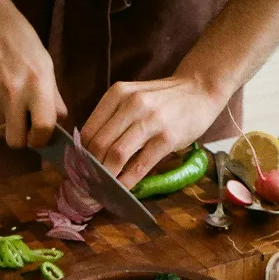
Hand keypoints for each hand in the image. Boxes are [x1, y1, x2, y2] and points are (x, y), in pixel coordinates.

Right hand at [0, 0, 66, 147]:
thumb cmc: (24, 46)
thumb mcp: (47, 67)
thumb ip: (54, 100)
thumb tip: (57, 127)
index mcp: (38, 85)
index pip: (42, 128)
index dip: (42, 140)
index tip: (40, 137)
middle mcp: (14, 93)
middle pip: (15, 141)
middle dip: (21, 138)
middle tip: (24, 126)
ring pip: (0, 130)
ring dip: (7, 123)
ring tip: (10, 103)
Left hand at [80, 76, 223, 187]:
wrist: (200, 89)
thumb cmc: (163, 99)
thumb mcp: (133, 97)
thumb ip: (113, 118)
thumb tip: (89, 151)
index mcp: (117, 94)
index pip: (88, 131)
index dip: (80, 155)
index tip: (78, 170)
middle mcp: (131, 105)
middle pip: (99, 145)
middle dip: (90, 169)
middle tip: (87, 185)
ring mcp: (151, 121)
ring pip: (116, 155)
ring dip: (106, 177)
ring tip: (101, 189)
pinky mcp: (167, 138)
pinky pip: (140, 165)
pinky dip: (127, 181)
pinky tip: (122, 190)